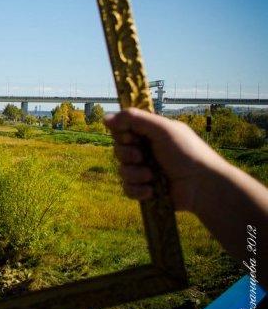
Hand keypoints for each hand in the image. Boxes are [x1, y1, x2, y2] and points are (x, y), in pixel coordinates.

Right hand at [104, 107, 225, 216]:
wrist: (202, 185)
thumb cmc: (186, 152)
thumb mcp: (162, 129)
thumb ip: (134, 119)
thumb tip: (105, 117)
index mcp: (151, 133)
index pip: (123, 129)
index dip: (121, 133)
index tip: (129, 136)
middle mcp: (146, 150)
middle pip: (118, 149)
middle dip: (127, 154)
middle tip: (141, 156)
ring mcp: (146, 170)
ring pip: (122, 170)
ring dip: (134, 173)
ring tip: (151, 176)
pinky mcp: (146, 189)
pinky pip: (128, 188)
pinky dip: (138, 190)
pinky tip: (151, 190)